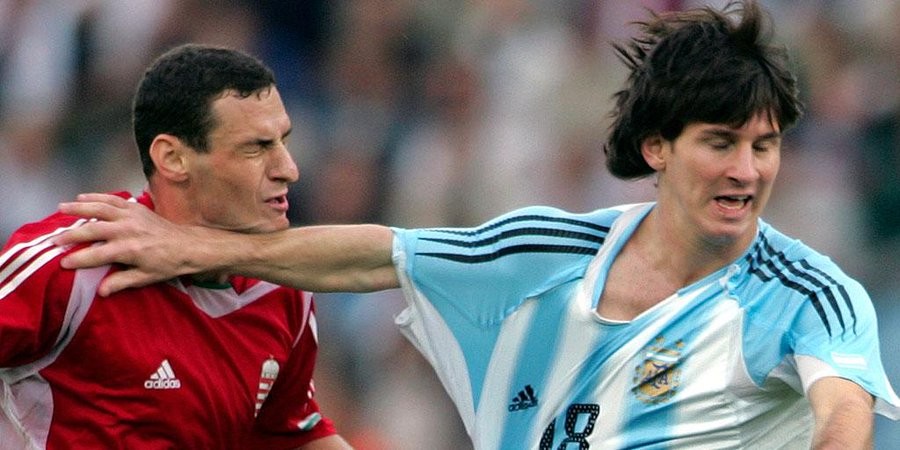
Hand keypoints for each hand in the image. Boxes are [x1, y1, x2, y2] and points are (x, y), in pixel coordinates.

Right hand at [54, 193, 201, 295]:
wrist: (188, 246)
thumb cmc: (167, 264)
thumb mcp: (146, 278)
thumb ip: (122, 282)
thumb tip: (100, 291)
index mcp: (129, 249)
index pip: (97, 255)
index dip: (78, 259)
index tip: (63, 263)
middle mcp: (128, 230)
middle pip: (93, 229)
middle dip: (72, 234)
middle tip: (54, 239)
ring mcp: (132, 216)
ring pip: (100, 208)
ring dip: (79, 207)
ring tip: (61, 208)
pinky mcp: (137, 208)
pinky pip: (114, 199)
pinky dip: (98, 197)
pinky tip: (83, 197)